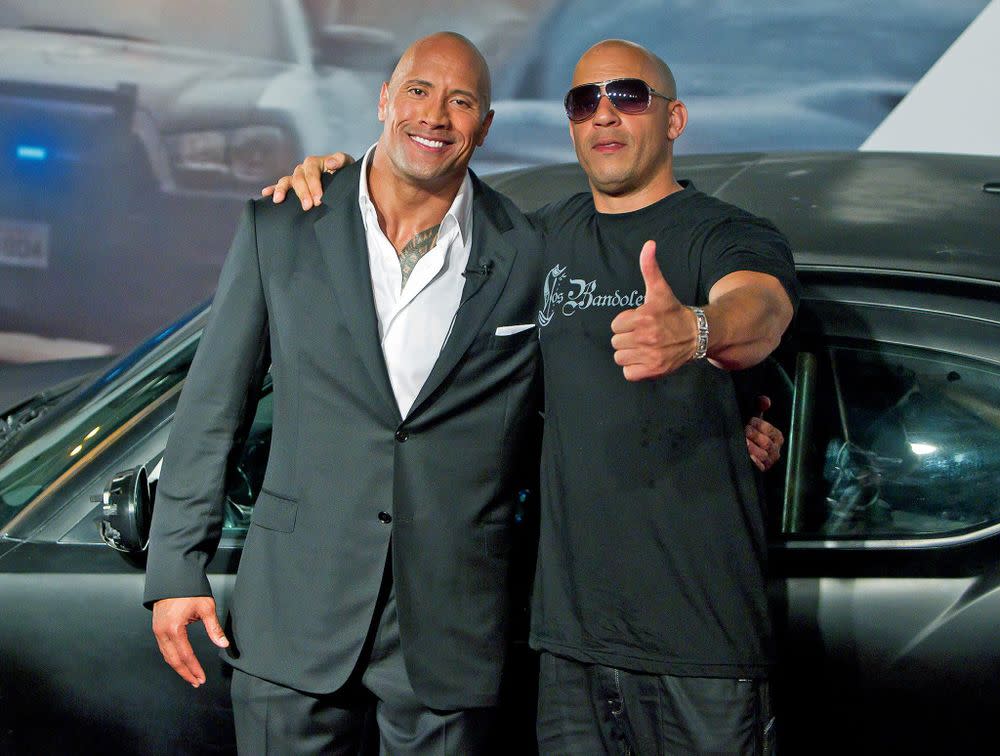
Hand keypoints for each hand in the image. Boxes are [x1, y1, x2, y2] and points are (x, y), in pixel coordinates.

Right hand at [152, 596, 228, 686]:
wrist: (173, 577)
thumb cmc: (190, 590)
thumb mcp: (206, 608)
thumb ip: (214, 628)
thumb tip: (223, 644)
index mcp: (174, 629)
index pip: (186, 656)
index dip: (194, 669)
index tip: (201, 678)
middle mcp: (162, 632)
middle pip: (173, 660)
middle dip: (185, 673)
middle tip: (196, 682)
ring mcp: (157, 630)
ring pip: (166, 655)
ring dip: (178, 667)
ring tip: (190, 676)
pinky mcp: (157, 627)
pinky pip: (164, 648)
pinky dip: (172, 657)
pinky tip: (180, 661)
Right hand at [260, 152, 355, 210]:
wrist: (342, 180)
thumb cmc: (343, 172)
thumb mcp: (346, 163)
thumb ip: (340, 160)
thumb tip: (330, 163)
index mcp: (315, 163)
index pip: (311, 172)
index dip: (314, 185)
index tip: (319, 199)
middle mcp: (304, 169)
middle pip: (298, 178)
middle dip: (302, 192)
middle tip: (308, 206)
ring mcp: (297, 178)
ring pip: (287, 181)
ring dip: (282, 190)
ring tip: (279, 199)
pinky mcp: (293, 186)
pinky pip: (280, 186)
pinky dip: (273, 189)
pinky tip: (266, 194)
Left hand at [610, 240, 696, 380]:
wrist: (697, 334)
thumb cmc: (673, 311)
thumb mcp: (659, 289)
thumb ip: (649, 268)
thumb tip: (648, 244)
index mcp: (643, 317)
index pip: (615, 325)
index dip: (626, 323)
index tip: (639, 322)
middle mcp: (646, 337)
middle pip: (616, 342)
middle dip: (626, 338)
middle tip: (642, 335)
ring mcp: (650, 355)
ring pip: (620, 358)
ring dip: (629, 354)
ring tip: (643, 347)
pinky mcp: (654, 370)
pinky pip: (629, 373)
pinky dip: (634, 369)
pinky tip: (645, 359)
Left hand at [745, 395, 783, 471]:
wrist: (744, 452)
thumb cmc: (752, 434)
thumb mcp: (756, 420)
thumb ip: (760, 407)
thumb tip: (765, 401)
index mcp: (777, 437)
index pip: (769, 429)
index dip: (758, 425)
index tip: (748, 422)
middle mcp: (776, 450)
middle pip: (766, 443)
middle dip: (753, 435)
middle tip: (743, 431)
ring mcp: (769, 461)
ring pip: (762, 454)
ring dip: (751, 447)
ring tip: (742, 441)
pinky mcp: (761, 470)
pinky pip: (759, 466)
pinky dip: (753, 460)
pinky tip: (746, 455)